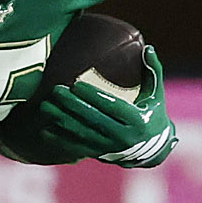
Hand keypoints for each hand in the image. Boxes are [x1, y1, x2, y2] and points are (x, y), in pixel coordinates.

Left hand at [37, 47, 176, 167]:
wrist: (152, 149)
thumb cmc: (152, 114)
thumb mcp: (156, 94)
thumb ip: (153, 71)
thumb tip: (149, 48)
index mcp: (136, 120)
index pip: (111, 106)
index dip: (93, 96)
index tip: (76, 84)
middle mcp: (122, 136)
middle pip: (93, 119)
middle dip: (72, 105)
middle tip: (56, 90)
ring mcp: (109, 147)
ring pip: (82, 133)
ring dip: (62, 120)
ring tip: (45, 106)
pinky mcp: (99, 154)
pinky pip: (77, 148)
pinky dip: (61, 140)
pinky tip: (45, 131)